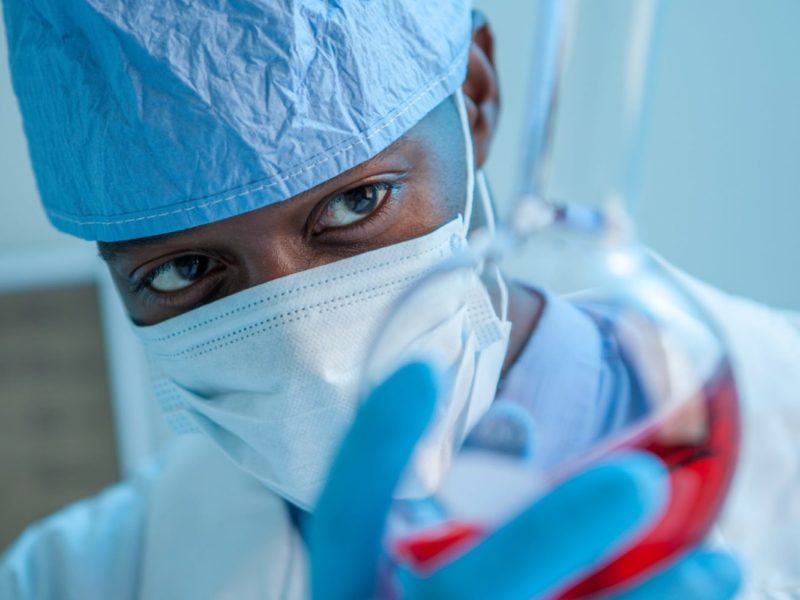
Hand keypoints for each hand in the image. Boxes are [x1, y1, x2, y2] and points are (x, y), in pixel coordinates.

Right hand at [309, 362, 740, 598]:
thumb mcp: (411, 555)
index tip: (422, 366)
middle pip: (461, 598)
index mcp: (353, 591)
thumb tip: (515, 425)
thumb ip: (460, 492)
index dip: (377, 446)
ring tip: (717, 562)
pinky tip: (702, 588)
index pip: (345, 519)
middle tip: (638, 479)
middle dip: (549, 536)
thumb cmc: (420, 594)